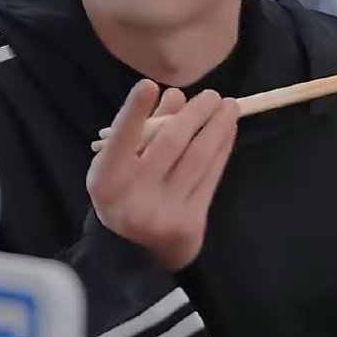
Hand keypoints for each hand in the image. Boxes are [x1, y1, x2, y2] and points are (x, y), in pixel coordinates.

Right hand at [85, 79, 237, 272]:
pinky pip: (210, 177)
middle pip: (169, 144)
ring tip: (229, 107)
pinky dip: (222, 150)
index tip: (148, 84)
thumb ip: (143, 130)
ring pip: (197, 159)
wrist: (136, 252)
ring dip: (217, 128)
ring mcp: (164, 212)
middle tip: (212, 94)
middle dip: (195, 114)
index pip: (121, 140)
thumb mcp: (119, 166)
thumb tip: (175, 95)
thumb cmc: (125, 195)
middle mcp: (134, 196)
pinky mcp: (190, 222)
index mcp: (107, 180)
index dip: (134, 112)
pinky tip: (228, 132)